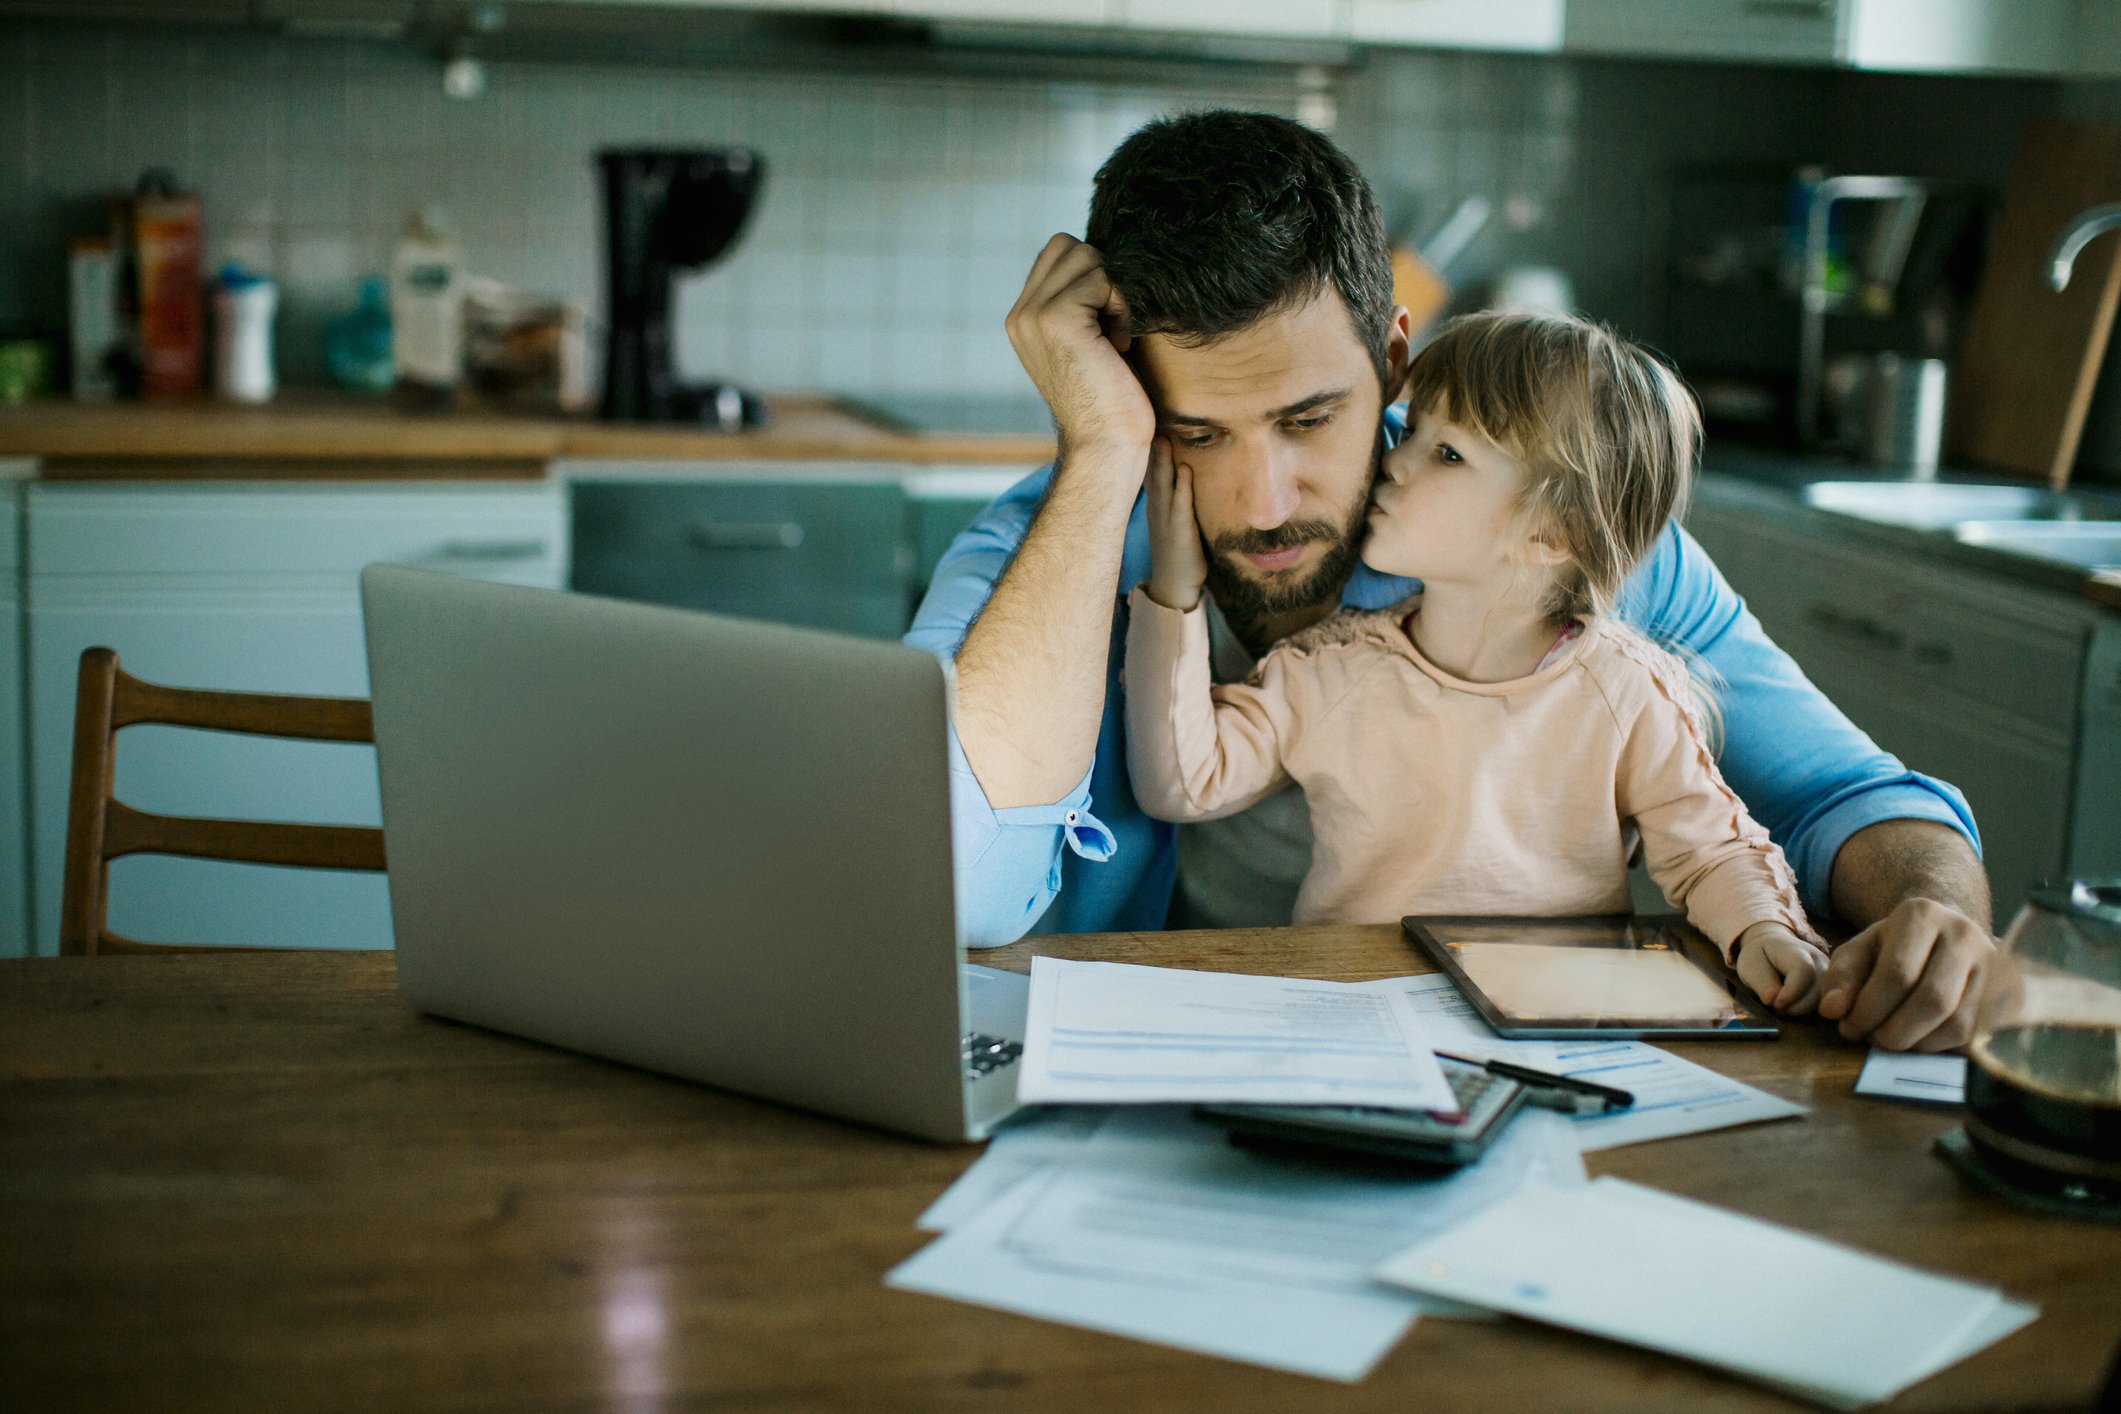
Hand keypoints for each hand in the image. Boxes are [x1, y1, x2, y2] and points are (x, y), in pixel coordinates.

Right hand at [1005, 234, 1155, 461]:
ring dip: (1114, 293)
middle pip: (1070, 246)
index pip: (1058, 254)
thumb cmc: (1110, 399)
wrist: (1106, 445)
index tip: (1104, 326)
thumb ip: (1081, 301)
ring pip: (1088, 257)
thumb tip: (1103, 255)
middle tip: (1112, 328)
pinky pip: (1102, 278)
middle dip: (1103, 279)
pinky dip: (1121, 307)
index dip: (1092, 278)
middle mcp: (1020, 314)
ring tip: (1115, 338)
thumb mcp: (1088, 341)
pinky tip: (1119, 344)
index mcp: (1022, 319)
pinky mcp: (1056, 316)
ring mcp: (1033, 313)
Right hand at [1144, 437, 1206, 611]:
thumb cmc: (1177, 550)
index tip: (1143, 423)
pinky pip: (1181, 505)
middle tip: (1144, 420)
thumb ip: (1173, 496)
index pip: (1148, 471)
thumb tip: (1179, 472)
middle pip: (1151, 472)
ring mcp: (1166, 519)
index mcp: (1156, 504)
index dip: (1146, 448)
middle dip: (1150, 447)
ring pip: (1163, 485)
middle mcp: (1157, 508)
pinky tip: (1186, 470)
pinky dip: (1183, 487)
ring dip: (1162, 462)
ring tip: (1162, 438)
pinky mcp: (1180, 532)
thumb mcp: (1170, 518)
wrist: (1175, 585)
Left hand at [1733, 922, 1829, 1013]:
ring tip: (1784, 1002)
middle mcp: (1819, 960)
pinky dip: (1809, 1010)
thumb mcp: (1751, 965)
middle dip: (1795, 1006)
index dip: (1791, 992)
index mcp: (1797, 950)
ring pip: (1823, 1001)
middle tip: (1776, 1004)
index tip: (1776, 1004)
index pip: (1803, 971)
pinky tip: (1796, 1003)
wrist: (1775, 947)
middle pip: (1817, 990)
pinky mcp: (1831, 985)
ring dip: (1802, 1009)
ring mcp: (1829, 973)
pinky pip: (1825, 1004)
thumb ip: (1761, 981)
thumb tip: (1772, 1000)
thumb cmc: (1761, 956)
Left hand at [1817, 897, 1993, 1051]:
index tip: (1849, 1026)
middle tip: (1871, 1039)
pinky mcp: (2006, 994)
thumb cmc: (1894, 946)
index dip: (1869, 1009)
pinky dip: (1940, 1047)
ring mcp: (1994, 965)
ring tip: (1891, 1039)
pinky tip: (1918, 1038)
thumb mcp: (1859, 951)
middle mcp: (1965, 934)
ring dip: (1917, 1044)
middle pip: (1932, 1000)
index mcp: (1922, 915)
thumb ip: (1840, 977)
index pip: (1898, 972)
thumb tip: (1832, 1010)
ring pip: (1957, 1023)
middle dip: (1894, 1031)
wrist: (1943, 934)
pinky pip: (1973, 1035)